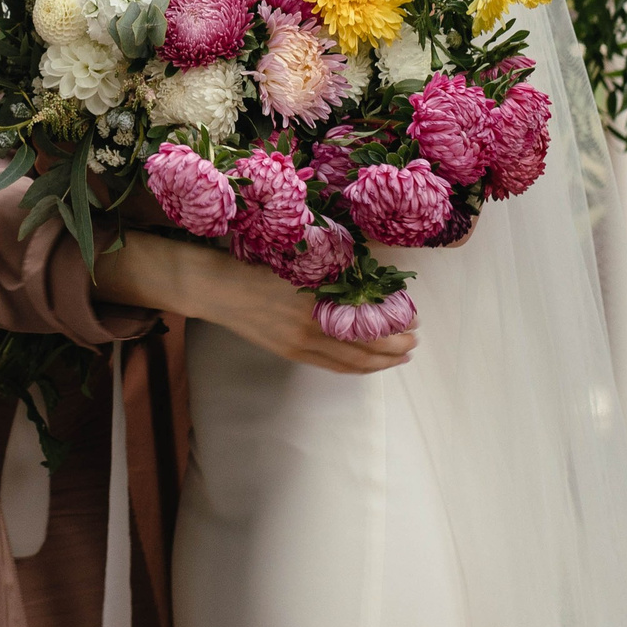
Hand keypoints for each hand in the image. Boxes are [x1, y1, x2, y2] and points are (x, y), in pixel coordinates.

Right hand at [96, 230, 415, 375]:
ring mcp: (297, 345)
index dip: (392, 324)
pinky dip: (353, 366)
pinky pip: (330, 365)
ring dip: (377, 361)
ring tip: (398, 356)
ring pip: (348, 361)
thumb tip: (367, 280)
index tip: (412, 316)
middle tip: (414, 340)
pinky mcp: (287, 351)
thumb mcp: (296, 260)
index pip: (366, 323)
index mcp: (313, 304)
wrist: (212, 286)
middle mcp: (309, 331)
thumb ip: (330, 273)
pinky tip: (364, 362)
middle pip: (362, 348)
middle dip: (392, 347)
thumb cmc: (252, 261)